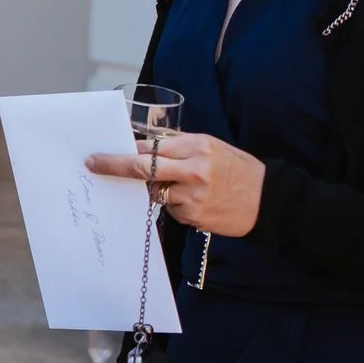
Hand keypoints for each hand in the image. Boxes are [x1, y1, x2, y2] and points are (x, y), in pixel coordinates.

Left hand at [86, 133, 264, 236]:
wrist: (270, 202)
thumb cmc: (238, 170)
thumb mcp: (213, 148)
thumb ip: (179, 147)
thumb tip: (142, 147)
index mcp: (198, 146)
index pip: (151, 147)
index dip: (126, 151)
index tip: (102, 153)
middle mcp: (194, 170)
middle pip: (142, 167)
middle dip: (114, 166)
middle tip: (93, 164)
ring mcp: (192, 195)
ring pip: (155, 191)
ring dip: (158, 190)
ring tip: (186, 188)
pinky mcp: (193, 216)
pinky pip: (170, 209)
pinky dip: (175, 205)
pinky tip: (198, 202)